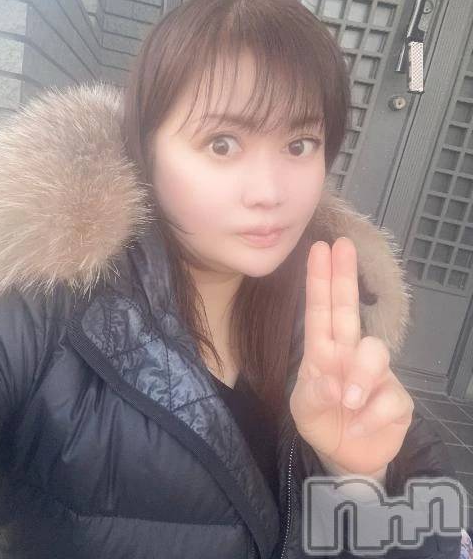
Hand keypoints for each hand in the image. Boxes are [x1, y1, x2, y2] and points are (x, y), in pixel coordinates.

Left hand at [289, 237, 413, 476]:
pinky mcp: (397, 400)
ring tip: (348, 401)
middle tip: (343, 245)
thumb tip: (331, 381)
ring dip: (361, 377)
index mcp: (323, 352)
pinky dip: (370, 417)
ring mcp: (376, 374)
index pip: (319, 311)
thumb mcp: (304, 411)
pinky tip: (356, 427)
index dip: (319, 281)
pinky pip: (389, 400)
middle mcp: (350, 355)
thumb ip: (312, 395)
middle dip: (344, 277)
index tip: (320, 249)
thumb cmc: (322, 423)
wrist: (346, 457)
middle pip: (349, 310)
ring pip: (376, 353)